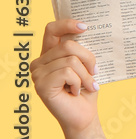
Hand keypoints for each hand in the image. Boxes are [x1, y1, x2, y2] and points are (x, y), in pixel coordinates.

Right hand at [30, 20, 101, 138]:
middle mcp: (40, 62)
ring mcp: (37, 74)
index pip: (52, 29)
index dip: (67, 24)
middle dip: (88, 58)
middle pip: (68, 45)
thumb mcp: (86, 64)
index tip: (85, 26)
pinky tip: (75, 91)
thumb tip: (88, 29)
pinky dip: (78, 82)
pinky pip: (67, 72)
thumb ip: (81, 49)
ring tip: (86, 86)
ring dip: (85, 74)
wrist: (84, 114)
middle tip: (95, 72)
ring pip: (71, 60)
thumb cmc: (86, 88)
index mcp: (50, 53)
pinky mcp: (40, 85)